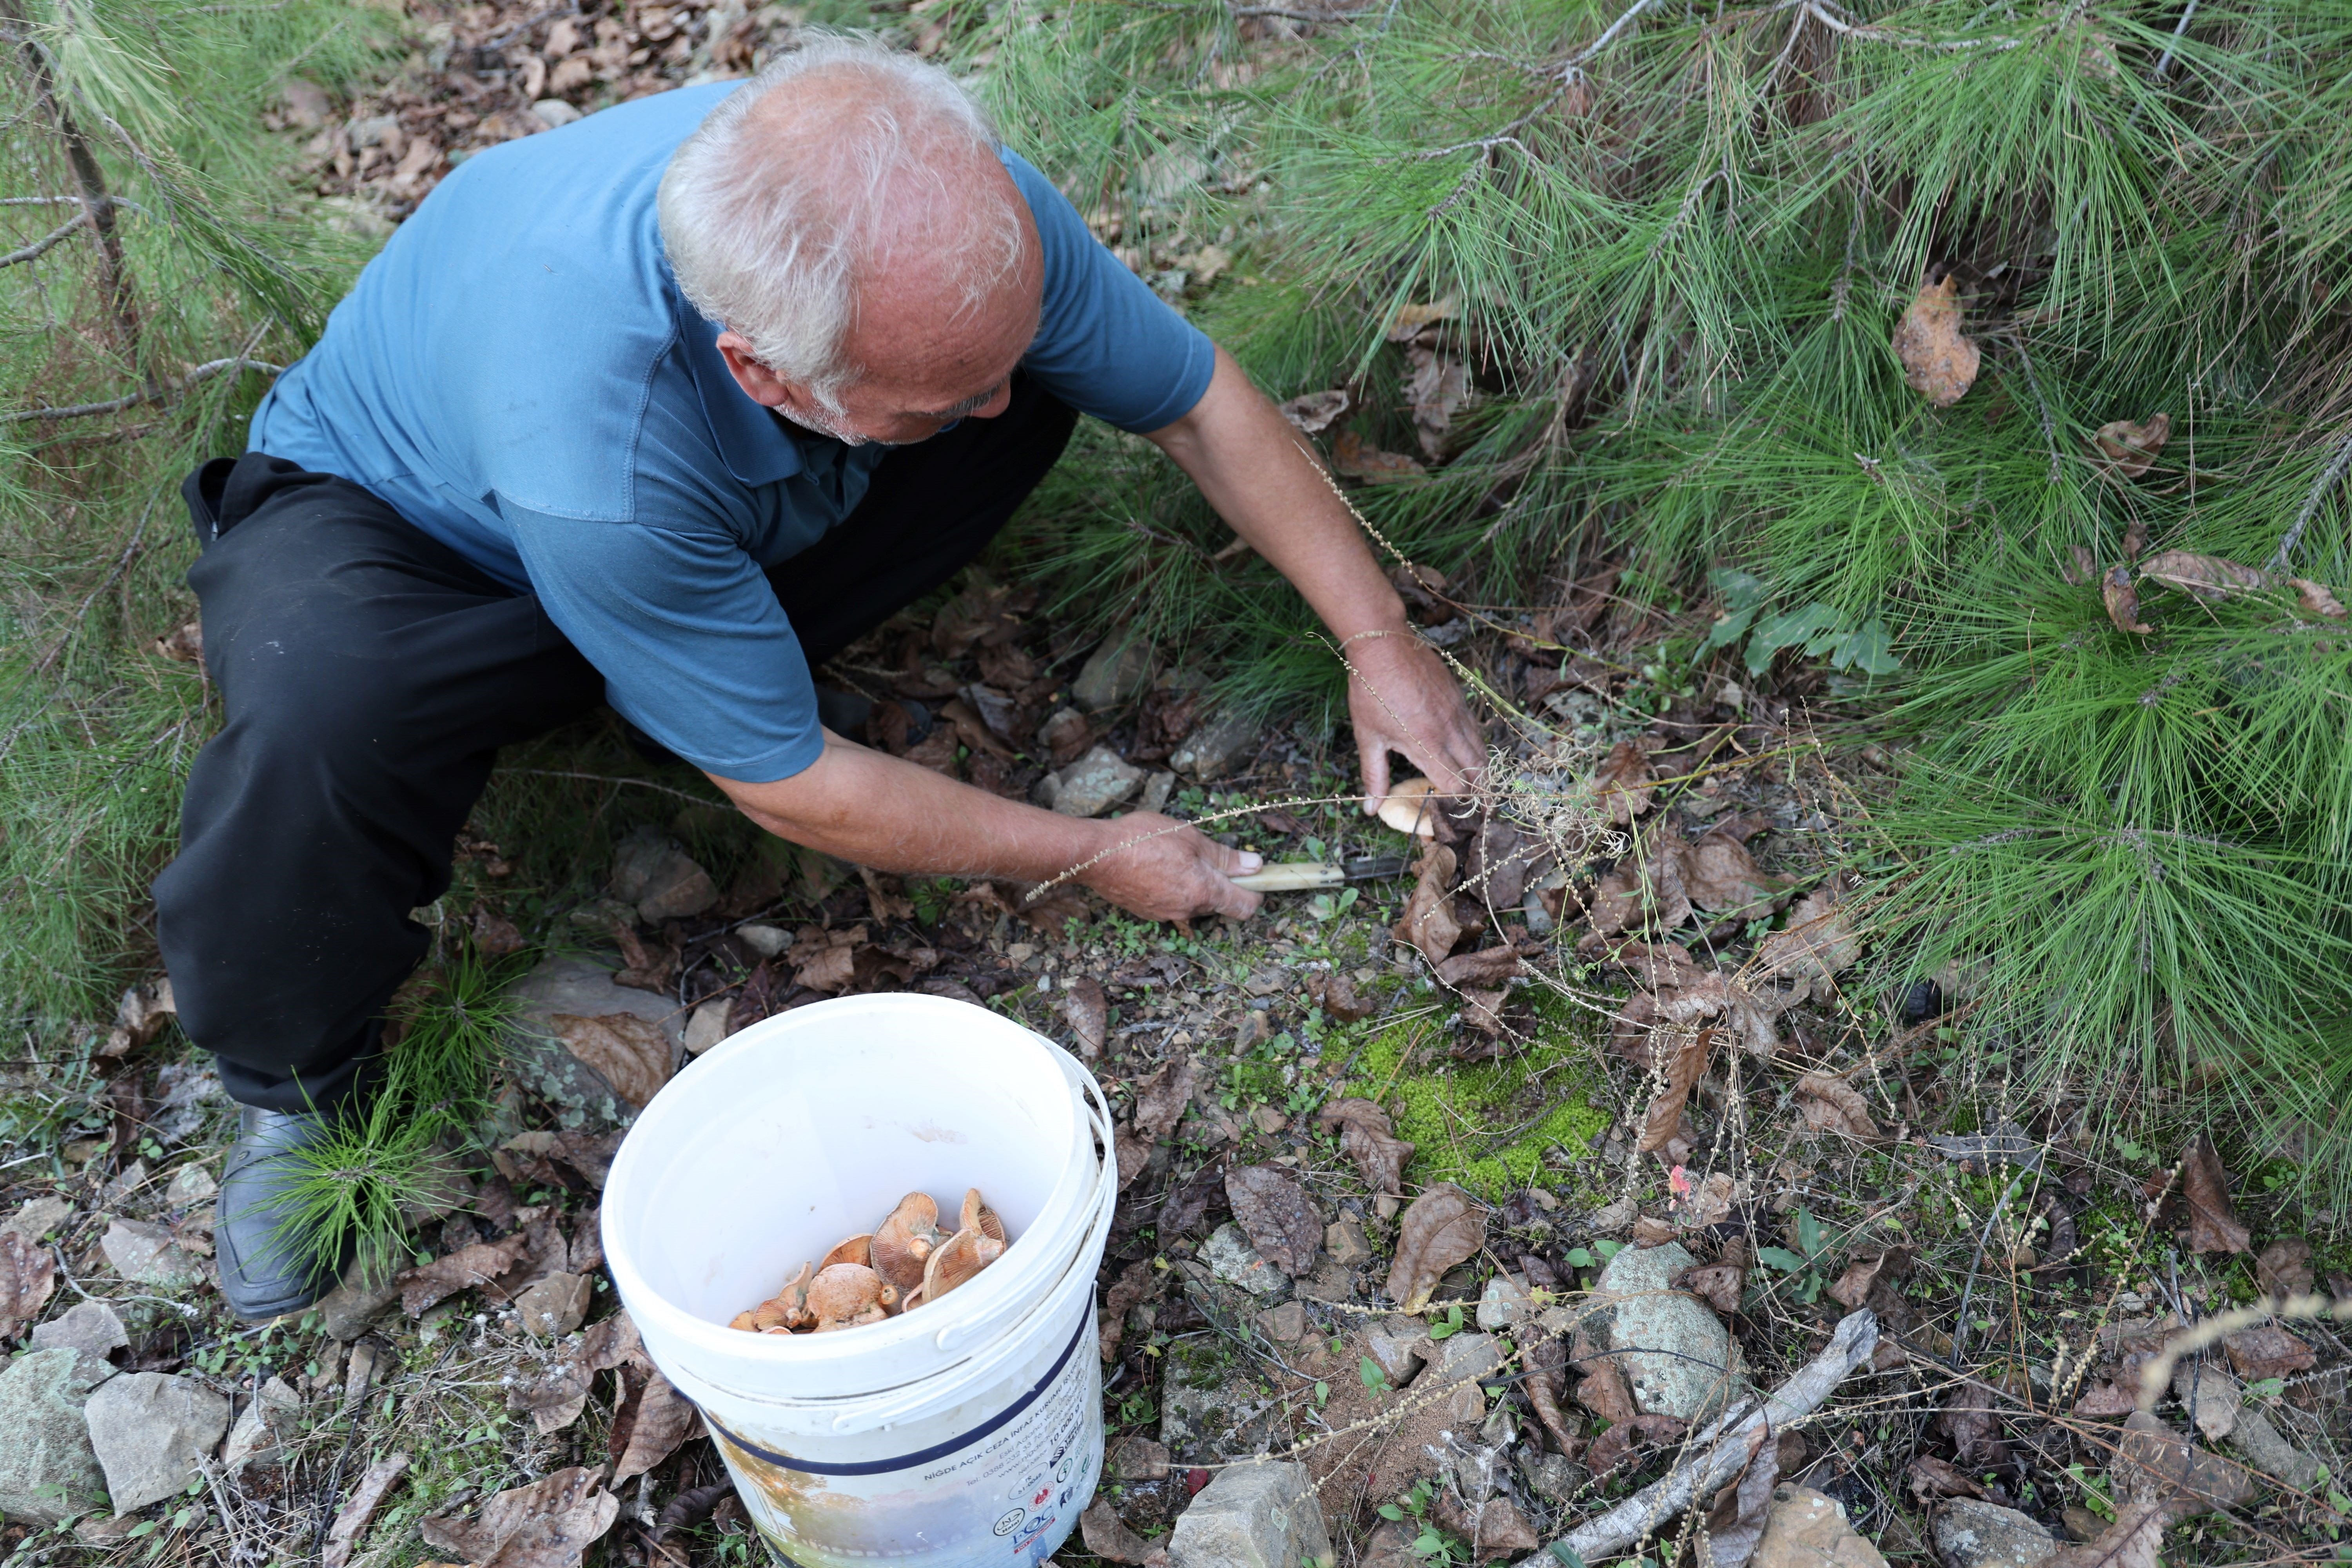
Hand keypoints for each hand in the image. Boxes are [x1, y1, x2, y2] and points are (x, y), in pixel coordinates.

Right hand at [1075, 813, 1262, 921]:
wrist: (1096, 855)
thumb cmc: (1143, 839)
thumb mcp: (1190, 838)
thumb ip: (1224, 856)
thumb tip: (1256, 866)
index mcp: (1204, 892)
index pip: (1245, 907)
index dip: (1256, 893)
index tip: (1255, 877)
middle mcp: (1188, 910)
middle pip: (1219, 903)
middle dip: (1220, 883)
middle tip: (1205, 855)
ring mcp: (1166, 914)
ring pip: (1194, 902)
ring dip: (1194, 884)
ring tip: (1175, 857)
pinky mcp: (1148, 912)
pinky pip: (1172, 902)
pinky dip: (1173, 888)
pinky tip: (1157, 866)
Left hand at [1345, 628, 1484, 817]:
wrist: (1384, 645)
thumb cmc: (1370, 690)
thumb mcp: (1368, 737)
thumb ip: (1374, 775)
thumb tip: (1371, 808)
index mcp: (1426, 745)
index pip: (1456, 784)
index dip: (1457, 802)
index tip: (1453, 811)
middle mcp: (1448, 731)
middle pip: (1477, 771)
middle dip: (1481, 793)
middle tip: (1483, 810)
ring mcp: (1457, 712)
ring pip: (1481, 749)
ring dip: (1482, 770)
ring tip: (1483, 787)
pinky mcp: (1459, 697)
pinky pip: (1476, 728)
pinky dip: (1477, 745)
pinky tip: (1470, 752)